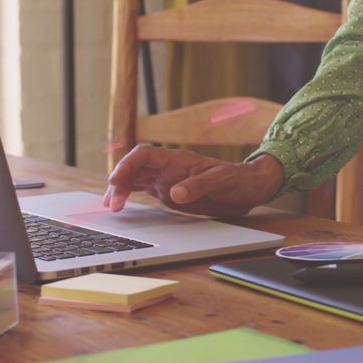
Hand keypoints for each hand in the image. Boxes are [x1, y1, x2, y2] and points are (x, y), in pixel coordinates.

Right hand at [103, 146, 283, 216]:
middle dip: (119, 182)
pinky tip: (122, 205)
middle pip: (134, 168)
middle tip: (113, 203)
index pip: (144, 155)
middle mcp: (168, 168)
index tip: (116, 180)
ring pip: (135, 179)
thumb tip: (175, 193)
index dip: (127, 166)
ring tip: (111, 206)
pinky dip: (130, 195)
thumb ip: (198, 186)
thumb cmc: (238, 180)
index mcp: (178, 159)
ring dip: (121, 190)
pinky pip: (143, 190)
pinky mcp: (169, 193)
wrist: (250, 189)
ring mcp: (167, 180)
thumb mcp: (221, 182)